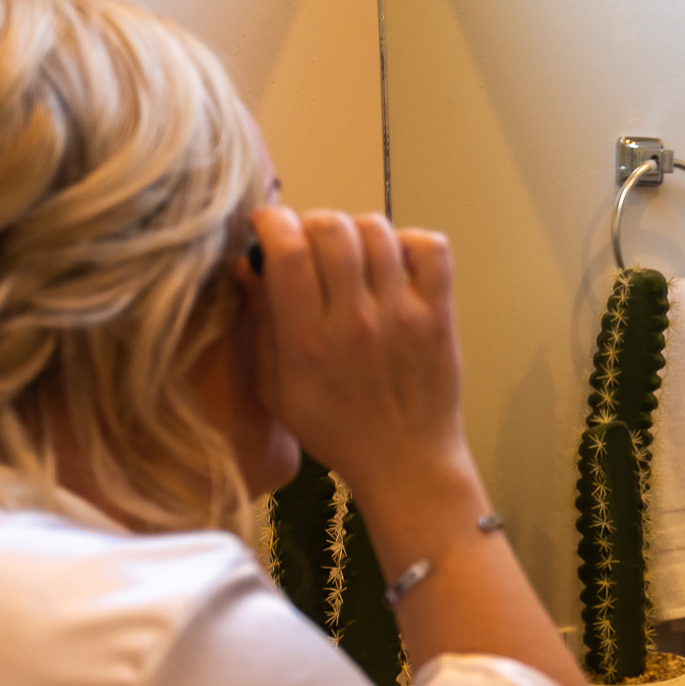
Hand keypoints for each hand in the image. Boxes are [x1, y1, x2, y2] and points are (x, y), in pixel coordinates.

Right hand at [244, 207, 473, 506]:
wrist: (405, 463)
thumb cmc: (334, 429)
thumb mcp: (277, 388)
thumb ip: (260, 324)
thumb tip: (245, 264)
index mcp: (307, 341)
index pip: (288, 252)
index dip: (272, 222)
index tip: (267, 225)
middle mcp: (355, 321)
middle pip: (332, 229)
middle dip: (312, 222)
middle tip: (310, 243)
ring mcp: (402, 315)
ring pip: (377, 231)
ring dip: (356, 231)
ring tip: (350, 254)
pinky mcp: (438, 316)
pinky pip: (431, 249)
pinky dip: (410, 241)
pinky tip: (393, 262)